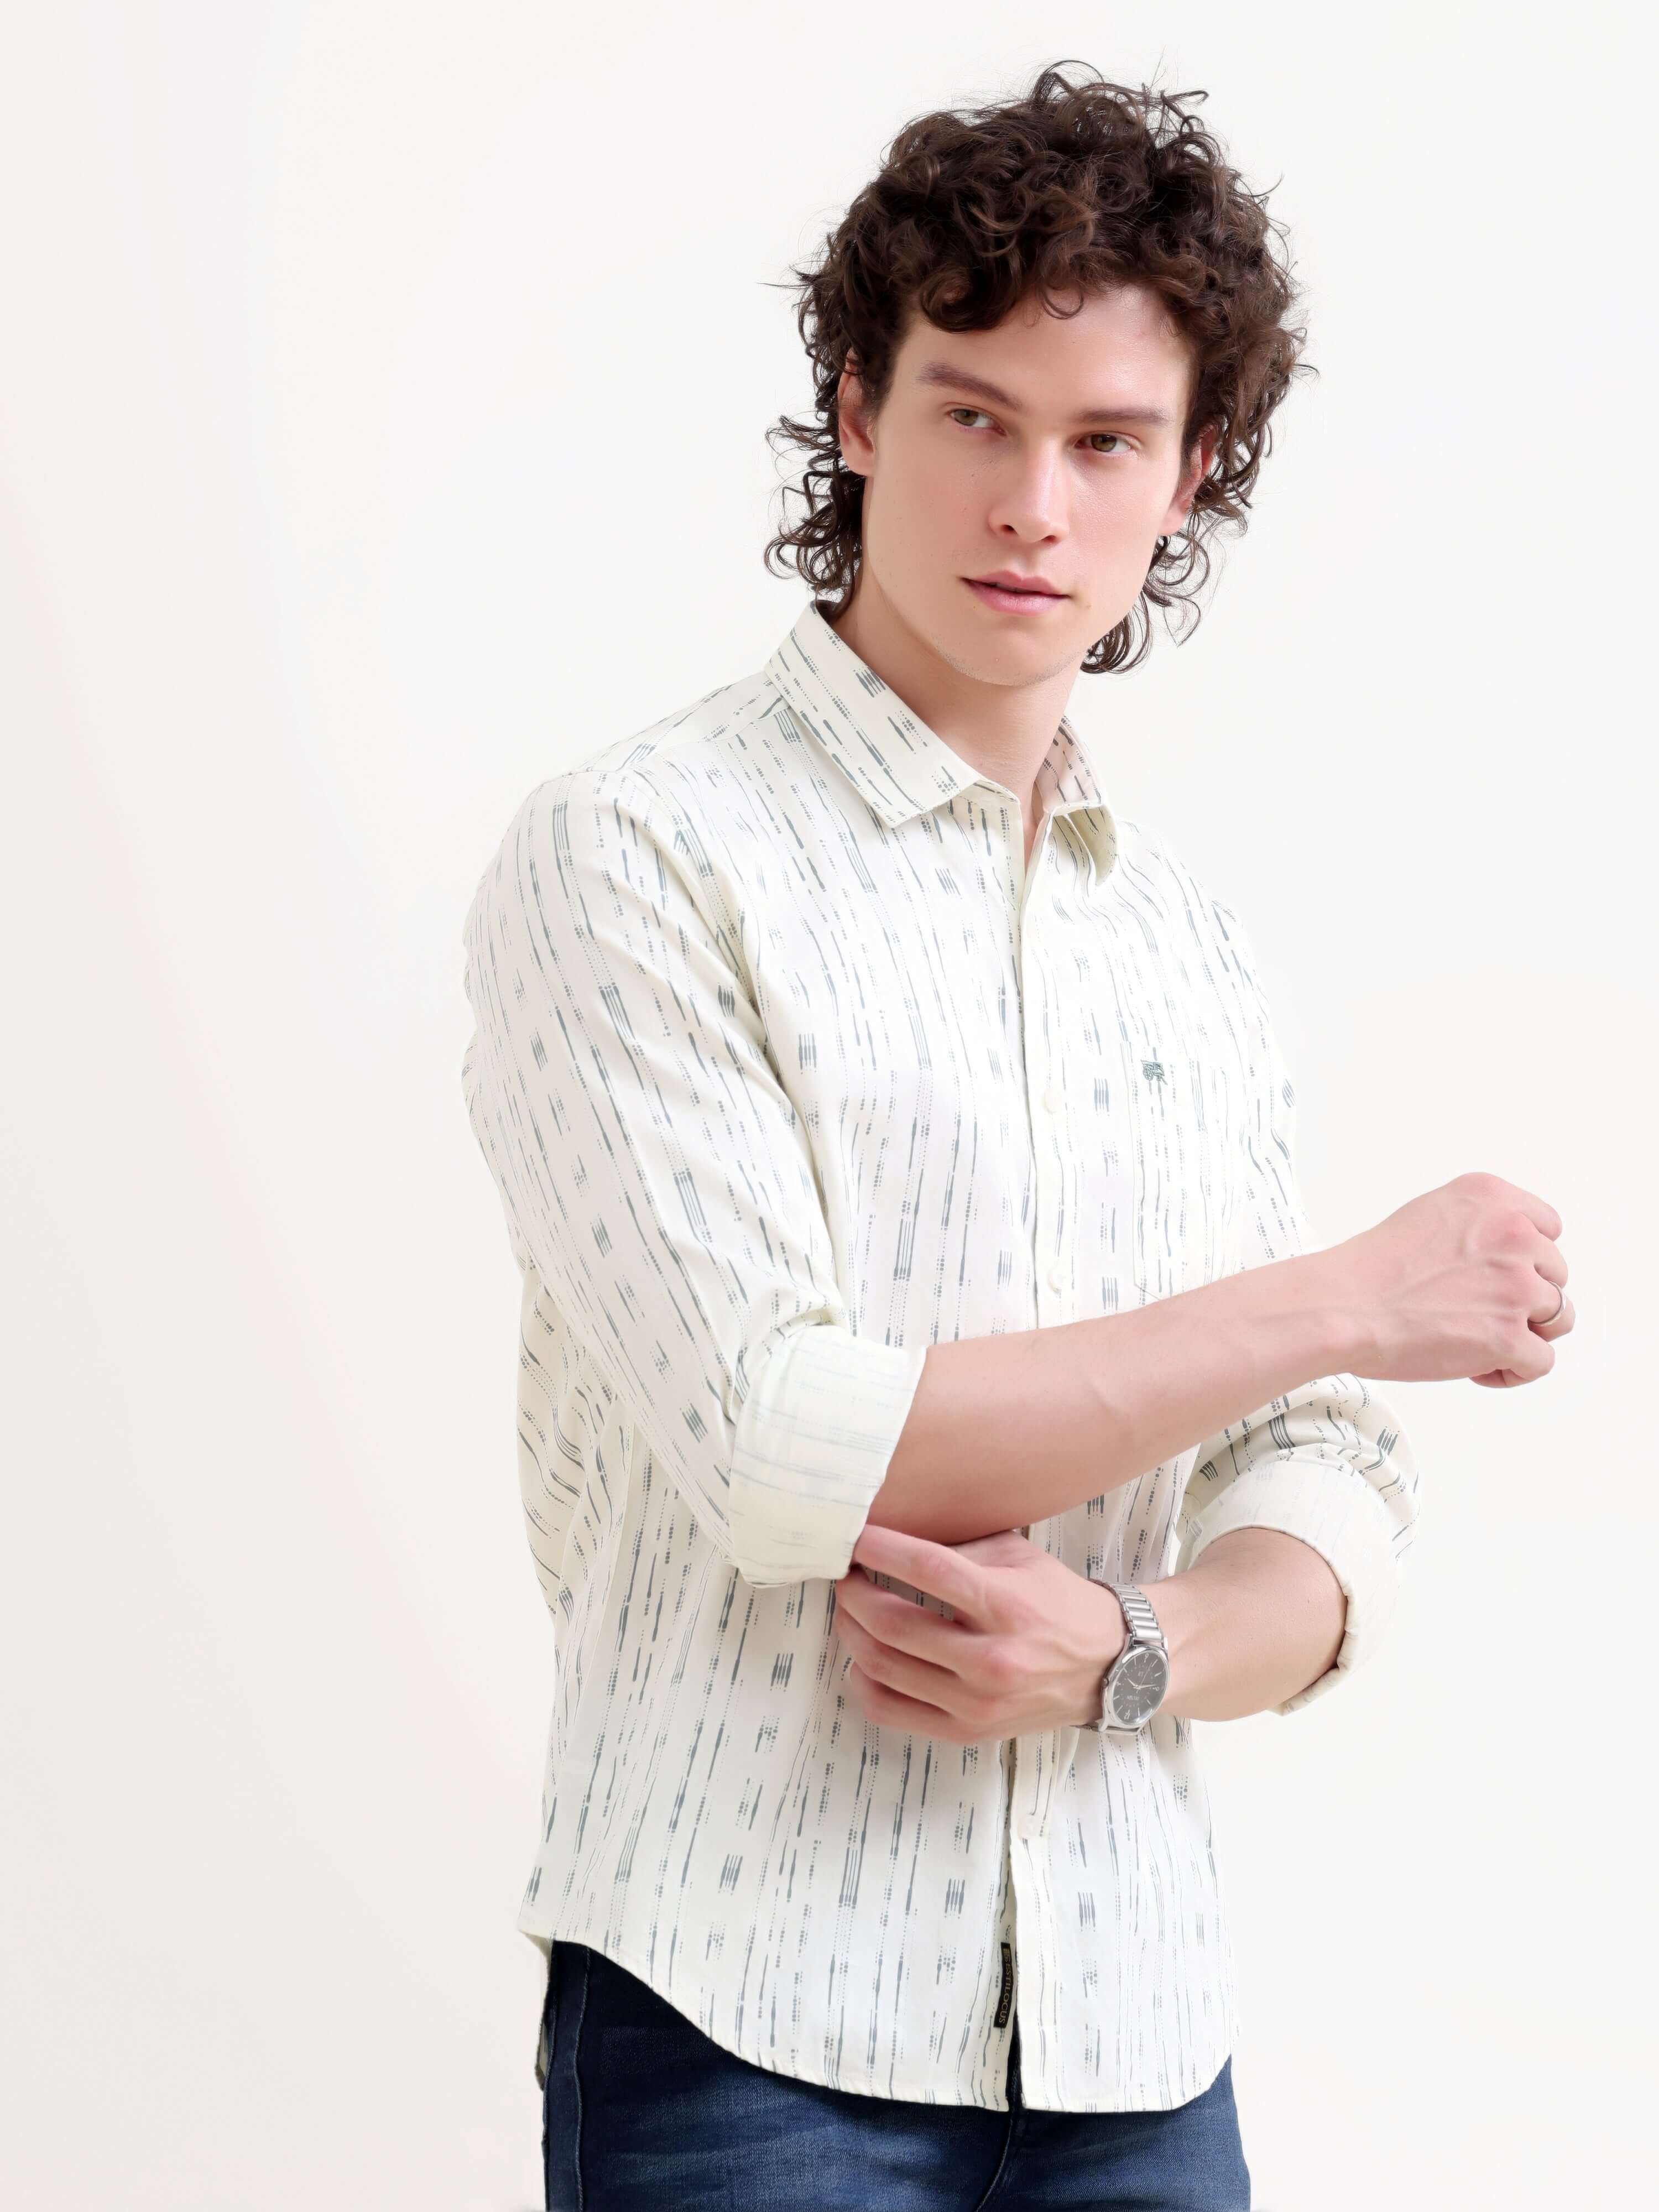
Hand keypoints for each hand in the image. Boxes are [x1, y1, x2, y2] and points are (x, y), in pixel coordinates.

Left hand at [832, 1522, 1126, 1744]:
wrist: (1107, 1665)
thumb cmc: (1057, 1602)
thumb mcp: (1020, 1557)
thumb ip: (961, 1547)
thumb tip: (894, 1536)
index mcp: (1007, 1605)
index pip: (928, 1569)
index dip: (881, 1549)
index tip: (855, 1538)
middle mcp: (991, 1659)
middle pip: (893, 1624)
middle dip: (854, 1594)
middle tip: (846, 1576)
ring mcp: (976, 1702)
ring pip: (884, 1667)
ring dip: (852, 1632)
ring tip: (850, 1611)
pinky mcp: (967, 1731)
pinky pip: (890, 1710)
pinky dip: (862, 1681)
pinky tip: (861, 1659)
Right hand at [1322, 1170, 1573, 1388]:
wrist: (1343, 1306)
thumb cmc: (1372, 1269)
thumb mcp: (1431, 1214)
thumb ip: (1478, 1226)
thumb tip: (1504, 1259)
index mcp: (1492, 1198)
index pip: (1549, 1229)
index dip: (1526, 1259)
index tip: (1497, 1276)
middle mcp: (1513, 1236)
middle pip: (1555, 1276)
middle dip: (1524, 1299)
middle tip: (1475, 1312)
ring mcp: (1516, 1287)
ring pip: (1558, 1319)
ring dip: (1523, 1334)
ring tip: (1477, 1341)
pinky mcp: (1509, 1336)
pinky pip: (1541, 1361)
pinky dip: (1513, 1370)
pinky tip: (1476, 1366)